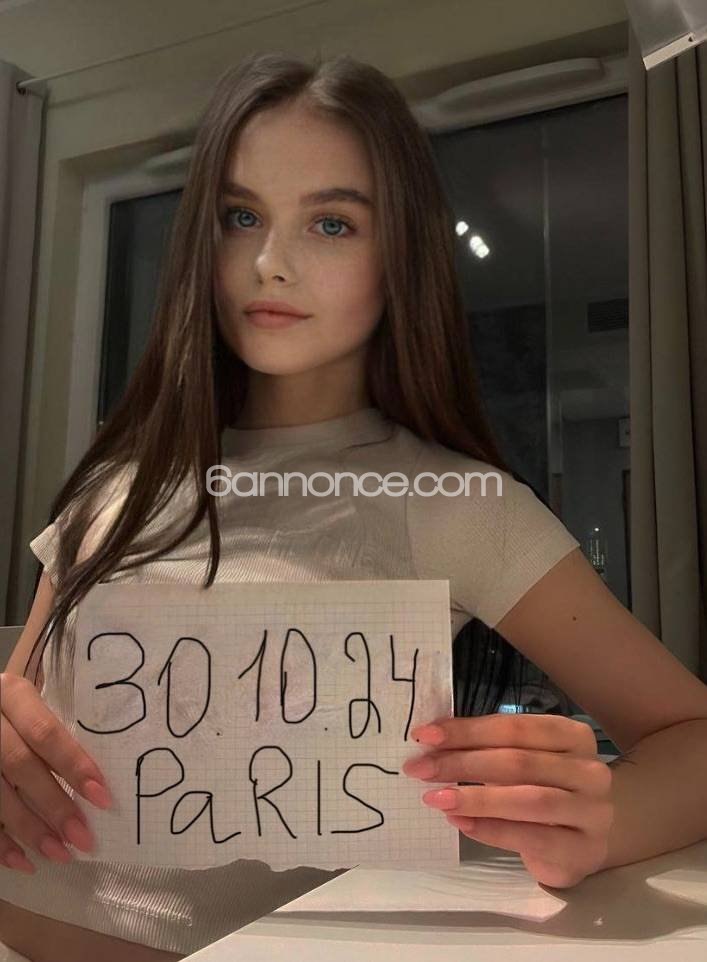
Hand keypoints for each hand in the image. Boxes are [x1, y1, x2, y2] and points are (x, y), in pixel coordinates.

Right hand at [0, 672, 112, 873]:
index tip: (102, 797)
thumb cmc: (12, 712)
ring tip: (59, 853)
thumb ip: (51, 735)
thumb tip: (96, 782)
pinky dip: (1, 843)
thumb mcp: (28, 707)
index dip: (74, 765)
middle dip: (54, 805)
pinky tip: (22, 861)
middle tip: (82, 837)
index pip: (45, 733)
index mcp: (12, 696)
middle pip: (21, 767)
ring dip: (29, 830)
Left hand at [404, 713, 613, 888]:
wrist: (588, 839)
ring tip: (436, 798)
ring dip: (475, 798)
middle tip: (420, 768)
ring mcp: (592, 811)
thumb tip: (433, 743)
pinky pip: (533, 837)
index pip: (515, 727)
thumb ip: (490, 749)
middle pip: (518, 761)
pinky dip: (492, 829)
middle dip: (462, 762)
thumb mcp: (526, 761)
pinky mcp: (584, 850)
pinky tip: (461, 824)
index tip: (425, 735)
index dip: (468, 730)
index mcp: (573, 736)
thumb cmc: (547, 789)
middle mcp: (589, 770)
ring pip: (528, 799)